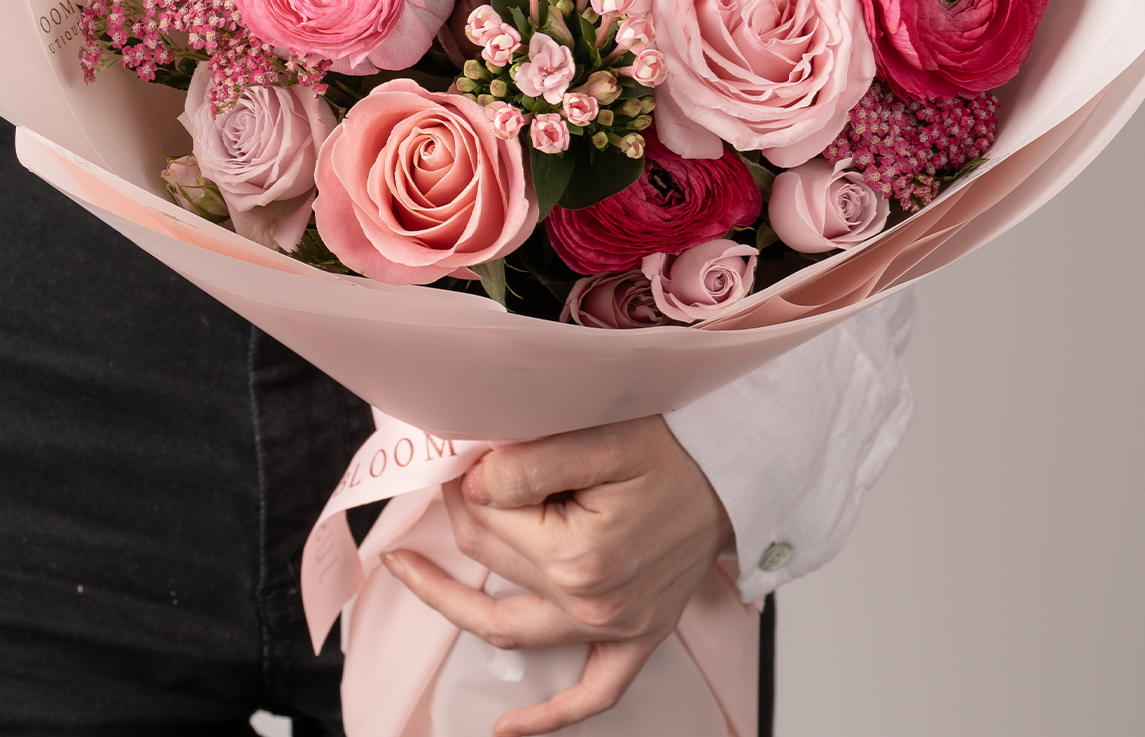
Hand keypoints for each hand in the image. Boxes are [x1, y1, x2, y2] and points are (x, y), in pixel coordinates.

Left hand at [381, 415, 732, 735]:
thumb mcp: (598, 437)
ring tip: (410, 573)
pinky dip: (548, 716)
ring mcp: (616, 628)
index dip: (465, 484)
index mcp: (578, 556)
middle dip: (464, 517)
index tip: (462, 456)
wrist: (734, 469)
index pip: (485, 522)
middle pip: (492, 564)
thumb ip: (527, 464)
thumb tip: (472, 485)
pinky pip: (591, 695)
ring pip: (512, 629)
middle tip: (452, 479)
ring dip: (454, 605)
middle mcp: (593, 604)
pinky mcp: (637, 638)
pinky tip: (506, 727)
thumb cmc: (673, 446)